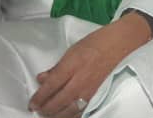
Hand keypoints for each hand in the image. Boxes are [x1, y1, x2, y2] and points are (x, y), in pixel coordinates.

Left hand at [28, 12, 150, 116]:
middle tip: (38, 110)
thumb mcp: (72, 50)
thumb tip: (41, 79)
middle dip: (45, 109)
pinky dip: (72, 115)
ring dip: (56, 114)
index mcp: (71, 66)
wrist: (121, 43)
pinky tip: (66, 115)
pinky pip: (82, 110)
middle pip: (58, 102)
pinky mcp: (98, 95)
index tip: (31, 104)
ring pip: (69, 110)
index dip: (38, 98)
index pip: (50, 87)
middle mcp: (80, 80)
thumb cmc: (96, 42)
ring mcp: (90, 90)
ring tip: (49, 114)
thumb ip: (57, 67)